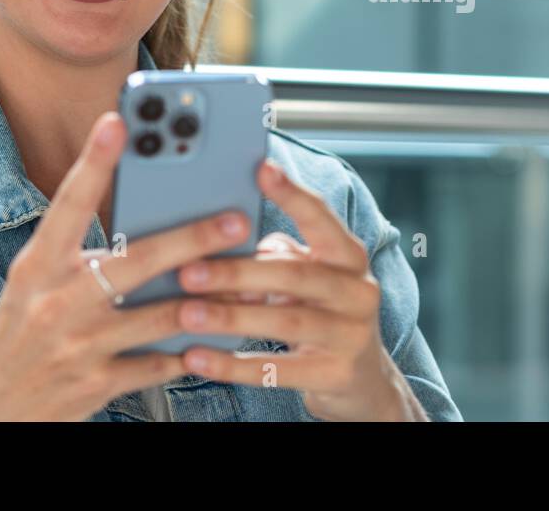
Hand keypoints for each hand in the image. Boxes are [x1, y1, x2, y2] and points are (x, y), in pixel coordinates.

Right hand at [0, 111, 254, 420]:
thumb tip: (148, 224)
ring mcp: (77, 345)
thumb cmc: (19, 338)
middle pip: (137, 260)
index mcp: (37, 267)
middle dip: (194, 238)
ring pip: (160, 315)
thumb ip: (80, 257)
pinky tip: (214, 340)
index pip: (68, 204)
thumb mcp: (34, 288)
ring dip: (208, 299)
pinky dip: (189, 352)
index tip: (118, 122)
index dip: (94, 162)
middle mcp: (56, 301)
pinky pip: (158, 364)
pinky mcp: (95, 384)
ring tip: (248, 283)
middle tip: (237, 219)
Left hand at [173, 161, 428, 420]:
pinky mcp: (336, 373)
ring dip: (230, 317)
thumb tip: (224, 250)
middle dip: (238, 272)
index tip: (261, 169)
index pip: (322, 218)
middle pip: (295, 275)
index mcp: (349, 256)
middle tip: (189, 270)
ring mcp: (351, 334)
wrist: (363, 379)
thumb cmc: (323, 314)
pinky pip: (277, 370)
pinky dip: (232, 365)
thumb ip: (277, 258)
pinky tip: (196, 358)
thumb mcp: (311, 279)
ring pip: (285, 320)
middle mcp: (358, 290)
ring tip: (186, 314)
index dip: (292, 194)